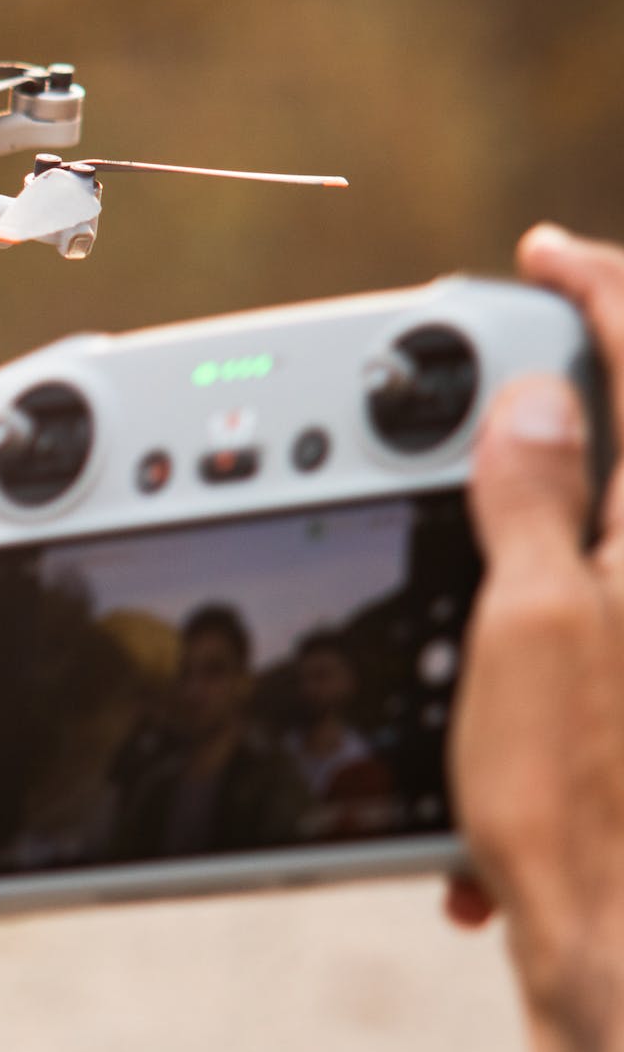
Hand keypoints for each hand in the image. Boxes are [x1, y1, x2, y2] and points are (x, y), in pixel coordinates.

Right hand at [446, 225, 623, 1051]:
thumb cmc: (588, 798)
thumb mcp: (533, 625)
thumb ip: (532, 496)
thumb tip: (533, 398)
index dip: (599, 286)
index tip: (541, 253)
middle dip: (547, 403)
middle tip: (474, 394)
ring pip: (594, 521)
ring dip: (520, 522)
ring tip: (453, 561)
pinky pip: (582, 604)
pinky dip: (523, 619)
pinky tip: (483, 688)